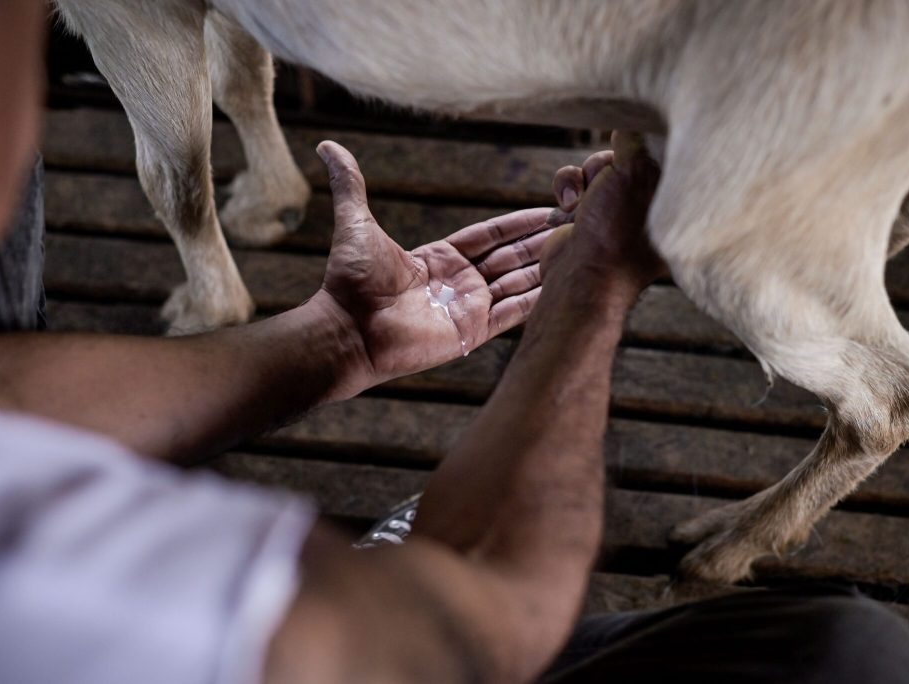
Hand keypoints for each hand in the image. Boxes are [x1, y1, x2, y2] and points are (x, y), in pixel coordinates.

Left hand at [312, 141, 557, 387]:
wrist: (347, 329)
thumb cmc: (350, 281)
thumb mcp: (356, 224)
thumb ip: (350, 185)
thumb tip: (328, 144)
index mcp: (439, 257)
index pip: (491, 235)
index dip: (520, 222)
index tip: (551, 208)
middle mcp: (458, 282)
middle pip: (511, 257)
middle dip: (543, 241)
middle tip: (578, 225)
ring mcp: (467, 308)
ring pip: (518, 283)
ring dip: (547, 267)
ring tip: (580, 250)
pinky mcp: (472, 333)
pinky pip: (513, 313)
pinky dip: (537, 300)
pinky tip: (564, 286)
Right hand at [543, 132, 665, 304]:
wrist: (582, 276)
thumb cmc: (616, 230)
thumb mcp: (634, 173)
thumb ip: (635, 141)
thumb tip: (632, 118)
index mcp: (671, 196)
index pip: (659, 150)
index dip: (639, 144)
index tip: (627, 148)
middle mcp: (646, 202)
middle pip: (623, 153)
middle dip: (604, 163)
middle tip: (605, 182)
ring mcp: (614, 210)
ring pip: (594, 167)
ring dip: (580, 178)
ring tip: (580, 202)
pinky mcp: (586, 216)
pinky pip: (573, 183)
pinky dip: (566, 190)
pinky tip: (567, 209)